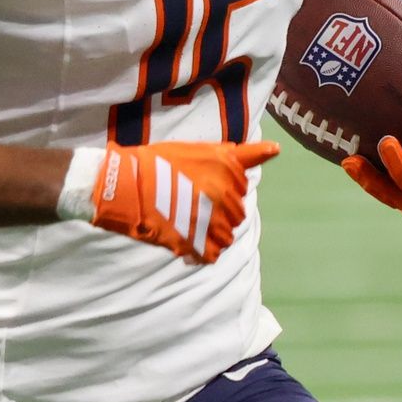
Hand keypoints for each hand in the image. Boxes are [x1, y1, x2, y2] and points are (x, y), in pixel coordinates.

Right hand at [88, 140, 277, 262]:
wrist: (126, 185)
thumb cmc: (157, 163)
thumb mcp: (197, 149)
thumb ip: (236, 155)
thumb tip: (275, 150)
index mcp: (227, 167)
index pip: (245, 177)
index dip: (233, 179)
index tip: (252, 162)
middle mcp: (227, 193)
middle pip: (238, 209)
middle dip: (220, 209)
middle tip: (190, 203)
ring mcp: (215, 219)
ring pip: (228, 233)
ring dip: (212, 231)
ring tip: (187, 222)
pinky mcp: (200, 242)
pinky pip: (214, 252)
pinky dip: (202, 250)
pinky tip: (186, 240)